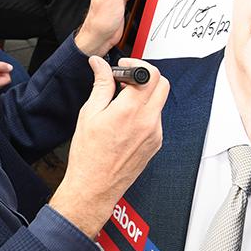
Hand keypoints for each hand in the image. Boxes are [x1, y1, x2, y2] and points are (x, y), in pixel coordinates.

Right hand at [49, 57, 166, 237]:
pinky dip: (144, 111)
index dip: (136, 65)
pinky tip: (126, 119)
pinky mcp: (155, 144)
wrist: (94, 186)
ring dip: (145, 95)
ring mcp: (155, 134)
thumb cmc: (89, 156)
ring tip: (122, 101)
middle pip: (162, 84)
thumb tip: (100, 65)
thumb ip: (100, 85)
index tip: (123, 68)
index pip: (150, 74)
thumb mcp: (89, 113)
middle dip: (146, 76)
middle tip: (126, 80)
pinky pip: (156, 119)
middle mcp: (148, 122)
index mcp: (130, 111)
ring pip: (159, 101)